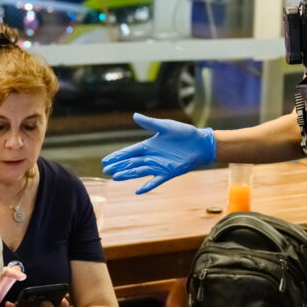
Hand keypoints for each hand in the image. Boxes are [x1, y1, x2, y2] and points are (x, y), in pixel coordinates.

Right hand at [101, 112, 215, 193]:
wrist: (200, 143)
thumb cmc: (184, 133)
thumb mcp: (165, 126)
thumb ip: (150, 123)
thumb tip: (134, 115)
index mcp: (149, 145)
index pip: (129, 152)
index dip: (118, 156)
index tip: (106, 161)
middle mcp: (151, 157)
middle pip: (131, 163)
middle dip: (118, 166)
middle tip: (106, 171)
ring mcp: (159, 165)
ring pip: (139, 171)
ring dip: (128, 175)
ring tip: (115, 178)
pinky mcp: (168, 173)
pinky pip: (155, 181)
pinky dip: (147, 186)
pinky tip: (138, 191)